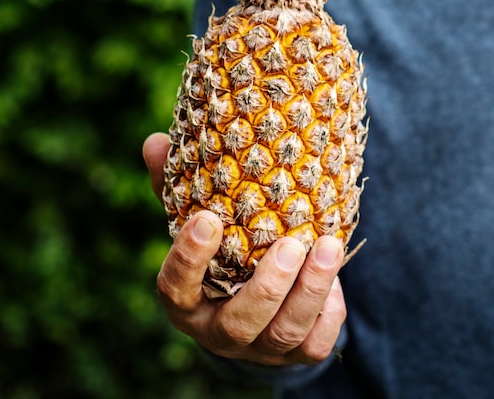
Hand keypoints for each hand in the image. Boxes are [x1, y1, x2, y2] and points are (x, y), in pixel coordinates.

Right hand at [143, 132, 346, 365]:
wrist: (252, 300)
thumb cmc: (219, 251)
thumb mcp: (196, 220)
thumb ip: (176, 187)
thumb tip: (157, 142)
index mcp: (187, 301)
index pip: (176, 288)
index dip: (188, 259)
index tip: (207, 219)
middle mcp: (218, 331)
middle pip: (236, 325)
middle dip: (266, 287)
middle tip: (290, 244)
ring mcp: (259, 347)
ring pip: (283, 335)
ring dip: (310, 291)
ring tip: (330, 246)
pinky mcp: (295, 352)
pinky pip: (315, 344)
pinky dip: (329, 312)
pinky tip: (336, 278)